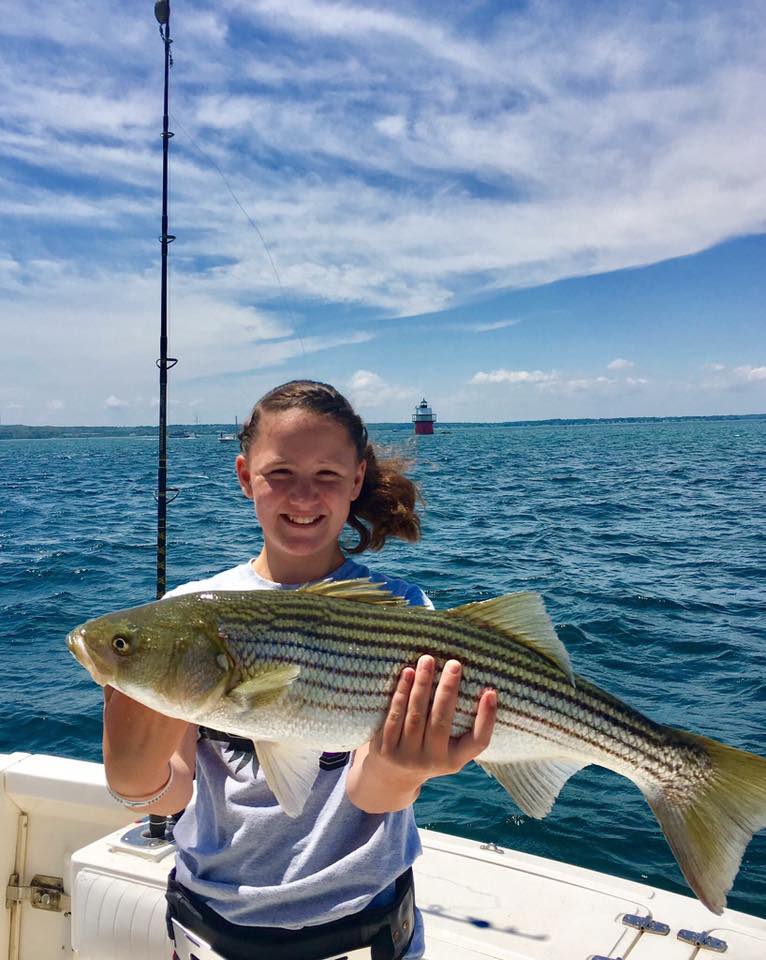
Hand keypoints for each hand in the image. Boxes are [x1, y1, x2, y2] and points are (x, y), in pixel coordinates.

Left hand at [375, 655, 495, 782]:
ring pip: (416, 716)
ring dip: (423, 685)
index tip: (491, 692)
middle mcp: (433, 760)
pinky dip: (401, 693)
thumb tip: (480, 685)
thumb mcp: (449, 749)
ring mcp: (408, 756)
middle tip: (454, 664)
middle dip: (448, 690)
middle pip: (442, 721)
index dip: (487, 719)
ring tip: (428, 660)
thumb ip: (462, 725)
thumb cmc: (429, 751)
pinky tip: (408, 674)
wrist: (392, 777)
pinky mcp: (386, 748)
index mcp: (455, 760)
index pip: (478, 742)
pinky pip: (395, 716)